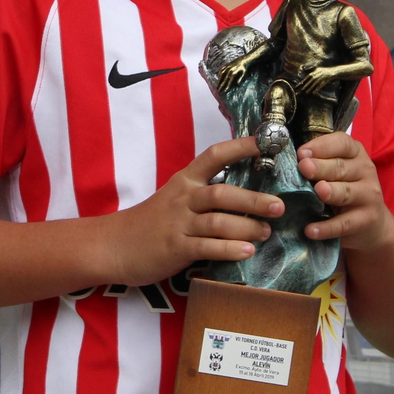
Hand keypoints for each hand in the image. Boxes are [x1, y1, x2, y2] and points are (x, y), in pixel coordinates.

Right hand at [99, 137, 283, 285]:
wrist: (114, 245)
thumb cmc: (152, 222)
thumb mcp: (175, 198)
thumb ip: (204, 194)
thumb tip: (248, 196)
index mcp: (185, 181)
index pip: (214, 155)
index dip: (240, 146)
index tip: (266, 141)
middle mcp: (183, 198)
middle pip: (221, 193)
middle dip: (253, 200)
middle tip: (278, 207)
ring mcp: (178, 224)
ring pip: (218, 222)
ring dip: (246, 227)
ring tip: (266, 233)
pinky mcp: (175, 248)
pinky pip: (207, 247)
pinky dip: (229, 249)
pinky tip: (246, 251)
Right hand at [217, 58, 249, 92]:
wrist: (243, 60)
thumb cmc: (244, 68)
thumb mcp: (244, 74)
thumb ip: (241, 79)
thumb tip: (238, 85)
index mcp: (234, 73)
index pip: (229, 82)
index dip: (227, 87)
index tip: (225, 91)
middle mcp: (229, 70)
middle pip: (224, 79)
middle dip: (221, 86)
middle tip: (218, 91)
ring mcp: (227, 67)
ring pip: (221, 75)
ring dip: (218, 81)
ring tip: (217, 86)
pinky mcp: (226, 65)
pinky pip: (221, 70)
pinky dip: (219, 73)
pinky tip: (218, 77)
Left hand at [295, 66, 335, 94]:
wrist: (330, 72)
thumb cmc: (322, 70)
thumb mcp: (316, 69)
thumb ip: (309, 69)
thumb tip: (303, 68)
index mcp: (312, 73)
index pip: (306, 78)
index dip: (302, 82)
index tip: (298, 85)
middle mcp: (315, 77)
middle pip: (309, 82)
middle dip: (305, 86)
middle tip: (301, 90)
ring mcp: (319, 80)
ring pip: (313, 85)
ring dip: (309, 89)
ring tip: (306, 93)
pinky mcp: (323, 83)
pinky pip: (319, 87)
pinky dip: (316, 90)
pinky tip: (313, 93)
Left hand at [295, 133, 393, 252]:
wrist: (372, 224)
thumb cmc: (344, 189)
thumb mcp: (335, 171)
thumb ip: (317, 162)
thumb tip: (288, 160)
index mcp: (355, 153)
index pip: (342, 143)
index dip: (321, 146)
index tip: (301, 153)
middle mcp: (365, 171)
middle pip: (341, 167)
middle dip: (321, 167)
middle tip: (304, 167)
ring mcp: (368, 195)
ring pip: (346, 193)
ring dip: (331, 192)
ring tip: (318, 192)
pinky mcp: (366, 220)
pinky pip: (344, 223)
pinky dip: (327, 227)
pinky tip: (310, 230)